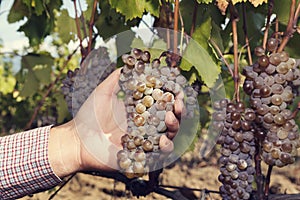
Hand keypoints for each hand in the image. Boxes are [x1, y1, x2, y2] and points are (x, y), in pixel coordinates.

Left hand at [49, 68, 182, 177]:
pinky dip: (166, 146)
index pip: (162, 102)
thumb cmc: (89, 115)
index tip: (177, 89)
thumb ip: (117, 78)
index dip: (172, 96)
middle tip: (178, 103)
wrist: (78, 139)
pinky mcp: (141, 154)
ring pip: (169, 134)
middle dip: (178, 110)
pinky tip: (162, 139)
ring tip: (170, 117)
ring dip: (174, 126)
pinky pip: (159, 153)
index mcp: (139, 110)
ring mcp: (144, 139)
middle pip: (170, 118)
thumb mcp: (103, 92)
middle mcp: (145, 124)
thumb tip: (129, 63)